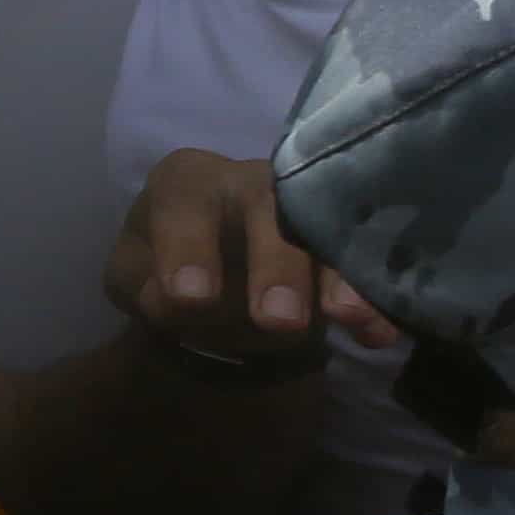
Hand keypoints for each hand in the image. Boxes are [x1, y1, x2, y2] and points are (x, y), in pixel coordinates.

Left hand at [102, 151, 390, 356]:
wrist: (216, 278)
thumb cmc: (167, 268)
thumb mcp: (135, 279)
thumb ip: (148, 289)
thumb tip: (189, 303)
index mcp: (188, 182)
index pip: (186, 203)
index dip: (190, 248)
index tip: (192, 300)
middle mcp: (252, 182)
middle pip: (270, 208)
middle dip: (278, 265)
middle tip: (279, 321)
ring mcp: (307, 208)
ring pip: (329, 229)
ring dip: (341, 276)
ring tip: (349, 317)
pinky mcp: (344, 240)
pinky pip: (366, 262)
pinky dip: (375, 299)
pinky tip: (379, 333)